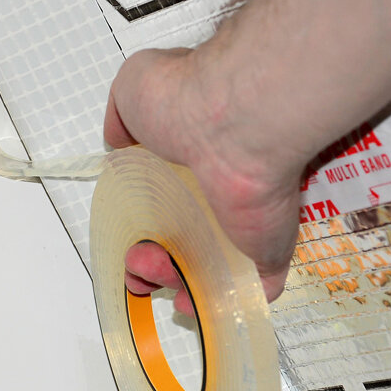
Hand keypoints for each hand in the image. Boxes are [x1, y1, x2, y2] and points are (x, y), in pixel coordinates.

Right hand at [103, 47, 305, 313]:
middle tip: (140, 258)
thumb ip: (124, 115)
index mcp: (190, 158)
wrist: (236, 121)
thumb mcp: (133, 87)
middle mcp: (219, 190)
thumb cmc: (184, 100)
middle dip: (152, 258)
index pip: (169, 199)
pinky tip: (195, 303)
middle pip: (184, 238)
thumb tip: (121, 141)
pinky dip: (225, 301)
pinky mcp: (268, 249)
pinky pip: (250, 287)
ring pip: (208, 267)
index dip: (145, 221)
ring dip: (173, 279)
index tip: (129, 234)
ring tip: (158, 272)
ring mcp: (245, 221)